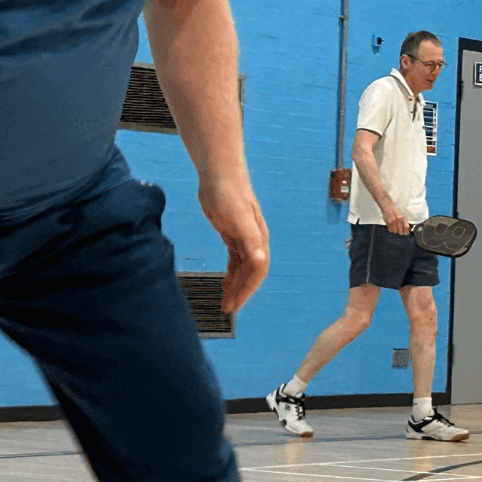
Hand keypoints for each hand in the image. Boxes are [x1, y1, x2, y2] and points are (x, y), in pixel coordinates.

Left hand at [197, 177, 269, 312]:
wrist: (219, 173)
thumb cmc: (228, 193)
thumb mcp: (238, 217)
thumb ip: (250, 240)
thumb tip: (261, 261)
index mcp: (258, 239)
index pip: (257, 271)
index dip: (248, 289)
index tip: (235, 304)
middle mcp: (254, 240)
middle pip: (251, 273)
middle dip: (241, 292)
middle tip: (227, 308)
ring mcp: (244, 237)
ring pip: (243, 268)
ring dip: (236, 285)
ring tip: (225, 301)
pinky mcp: (233, 233)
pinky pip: (235, 259)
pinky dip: (231, 273)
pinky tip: (224, 281)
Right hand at [382, 204, 410, 235]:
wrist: (388, 207)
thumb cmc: (396, 212)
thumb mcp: (403, 215)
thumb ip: (405, 222)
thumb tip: (407, 230)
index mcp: (403, 218)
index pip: (406, 228)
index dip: (407, 232)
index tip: (406, 232)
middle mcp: (398, 220)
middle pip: (401, 232)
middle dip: (401, 232)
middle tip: (400, 229)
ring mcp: (393, 221)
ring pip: (395, 232)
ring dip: (395, 230)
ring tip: (395, 225)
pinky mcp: (388, 223)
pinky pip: (391, 230)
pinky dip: (391, 229)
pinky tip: (392, 225)